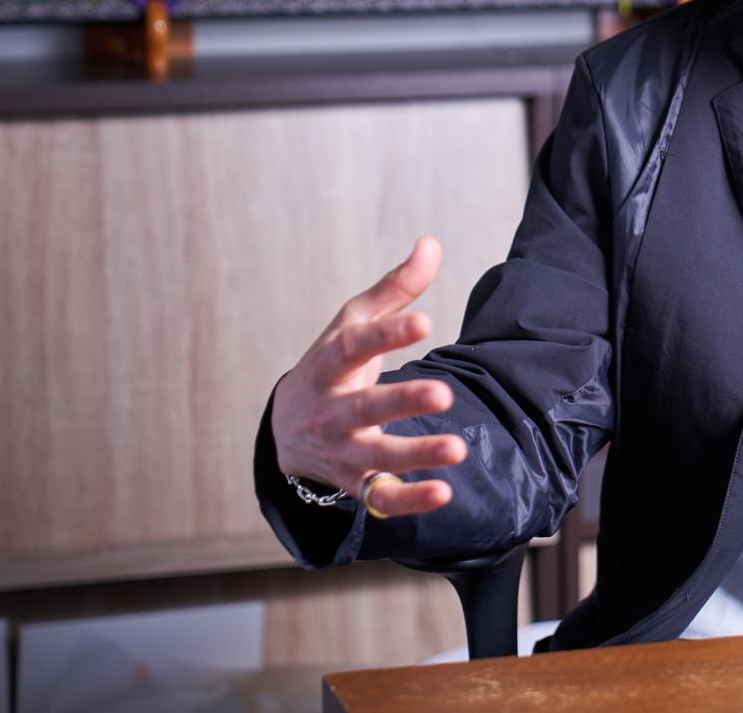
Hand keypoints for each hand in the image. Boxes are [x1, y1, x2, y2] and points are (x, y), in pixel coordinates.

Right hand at [271, 237, 467, 516]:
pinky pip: (380, 498)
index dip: (389, 334)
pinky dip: (409, 500)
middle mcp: (332, 408)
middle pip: (366, 407)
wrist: (284, 428)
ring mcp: (341, 449)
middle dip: (403, 402)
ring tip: (458, 449)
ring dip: (415, 456)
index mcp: (332, 362)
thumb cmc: (334, 362)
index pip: (357, 346)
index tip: (425, 321)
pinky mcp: (352, 482)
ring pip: (376, 457)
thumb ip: (396, 287)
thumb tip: (431, 243)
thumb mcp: (354, 320)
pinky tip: (445, 492)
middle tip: (443, 394)